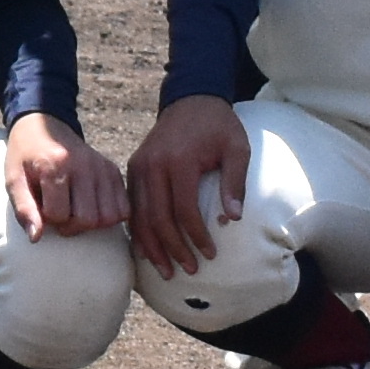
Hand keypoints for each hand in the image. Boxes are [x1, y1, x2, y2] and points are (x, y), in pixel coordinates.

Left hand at [8, 112, 128, 241]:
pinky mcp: (113, 170)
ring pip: (109, 217)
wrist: (43, 126)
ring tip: (77, 213)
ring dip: (92, 223)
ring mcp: (101, 167)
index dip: (48, 220)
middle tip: (61, 216)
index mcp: (55, 165)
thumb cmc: (25, 156)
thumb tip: (36, 238)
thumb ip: (23, 208)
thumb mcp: (14, 179)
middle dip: (71, 226)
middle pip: (88, 219)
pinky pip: (124, 208)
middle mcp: (83, 165)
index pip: (58, 214)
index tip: (43, 209)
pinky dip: (111, 216)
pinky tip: (93, 209)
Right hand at [125, 92, 253, 278]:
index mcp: (179, 160)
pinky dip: (138, 230)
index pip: (184, 209)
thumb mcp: (237, 148)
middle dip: (173, 248)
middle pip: (158, 218)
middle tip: (189, 270)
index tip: (210, 254)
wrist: (191, 98)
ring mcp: (139, 166)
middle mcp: (153, 165)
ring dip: (152, 246)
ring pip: (140, 215)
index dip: (196, 236)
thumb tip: (233, 218)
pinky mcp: (134, 167)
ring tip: (165, 270)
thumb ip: (234, 181)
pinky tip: (146, 249)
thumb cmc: (218, 126)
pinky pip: (132, 205)